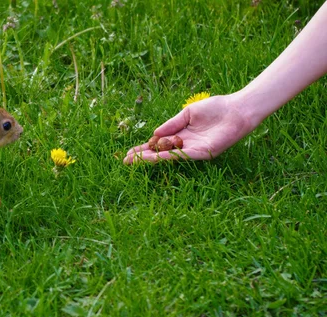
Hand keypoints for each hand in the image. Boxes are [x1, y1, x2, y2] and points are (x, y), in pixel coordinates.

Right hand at [123, 94, 254, 163]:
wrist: (237, 109)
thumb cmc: (216, 108)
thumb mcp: (188, 113)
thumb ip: (172, 124)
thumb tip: (154, 134)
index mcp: (180, 135)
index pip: (157, 144)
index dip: (143, 148)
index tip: (128, 153)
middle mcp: (185, 145)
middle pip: (159, 154)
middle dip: (142, 157)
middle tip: (125, 161)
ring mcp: (193, 150)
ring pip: (168, 157)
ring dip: (150, 159)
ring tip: (135, 161)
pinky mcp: (203, 153)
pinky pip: (182, 156)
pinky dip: (168, 157)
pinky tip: (155, 157)